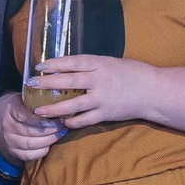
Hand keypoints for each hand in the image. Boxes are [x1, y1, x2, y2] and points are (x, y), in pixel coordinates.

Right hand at [0, 89, 62, 163]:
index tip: (56, 117)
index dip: (40, 119)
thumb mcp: (28, 98)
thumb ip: (39, 99)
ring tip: (60, 133)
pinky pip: (29, 155)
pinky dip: (42, 151)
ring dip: (49, 139)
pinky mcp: (13, 152)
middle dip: (50, 129)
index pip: (24, 116)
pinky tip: (51, 144)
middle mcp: (8, 126)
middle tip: (63, 125)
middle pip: (29, 131)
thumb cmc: (25, 106)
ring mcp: (9, 140)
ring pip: (31, 144)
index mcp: (11, 109)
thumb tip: (60, 101)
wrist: (8, 119)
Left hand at [25, 53, 157, 132]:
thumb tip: (66, 68)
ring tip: (38, 110)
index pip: (73, 62)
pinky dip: (72, 121)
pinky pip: (84, 120)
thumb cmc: (132, 73)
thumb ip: (91, 66)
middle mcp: (99, 80)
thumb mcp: (110, 62)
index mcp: (100, 64)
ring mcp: (102, 98)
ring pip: (73, 104)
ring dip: (53, 108)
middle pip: (68, 81)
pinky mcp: (106, 114)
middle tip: (31, 85)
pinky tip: (62, 122)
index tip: (39, 65)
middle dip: (47, 84)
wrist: (153, 91)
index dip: (55, 63)